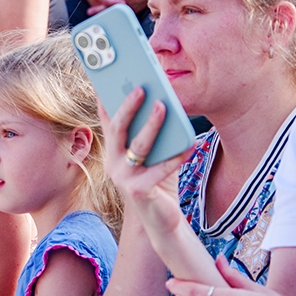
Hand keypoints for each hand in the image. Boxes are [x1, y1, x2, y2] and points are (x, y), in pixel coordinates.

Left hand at [85, 0, 149, 15]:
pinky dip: (117, 17)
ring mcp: (128, 5)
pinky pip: (124, 14)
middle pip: (106, 4)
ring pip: (114, 11)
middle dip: (97, 8)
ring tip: (98, 18)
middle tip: (89, 11)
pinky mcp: (134, 10)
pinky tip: (112, 20)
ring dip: (105, 14)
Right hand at [100, 86, 190, 236]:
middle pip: (118, 129)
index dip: (106, 98)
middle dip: (129, 106)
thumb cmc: (158, 179)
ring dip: (151, 125)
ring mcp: (124, 178)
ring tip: (163, 106)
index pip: (107, 119)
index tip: (109, 77)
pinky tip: (190, 145)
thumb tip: (162, 101)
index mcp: (114, 150)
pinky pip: (159, 170)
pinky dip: (175, 157)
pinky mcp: (139, 191)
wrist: (160, 218)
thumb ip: (152, 131)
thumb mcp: (153, 152)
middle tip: (142, 88)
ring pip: (137, 147)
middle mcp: (113, 162)